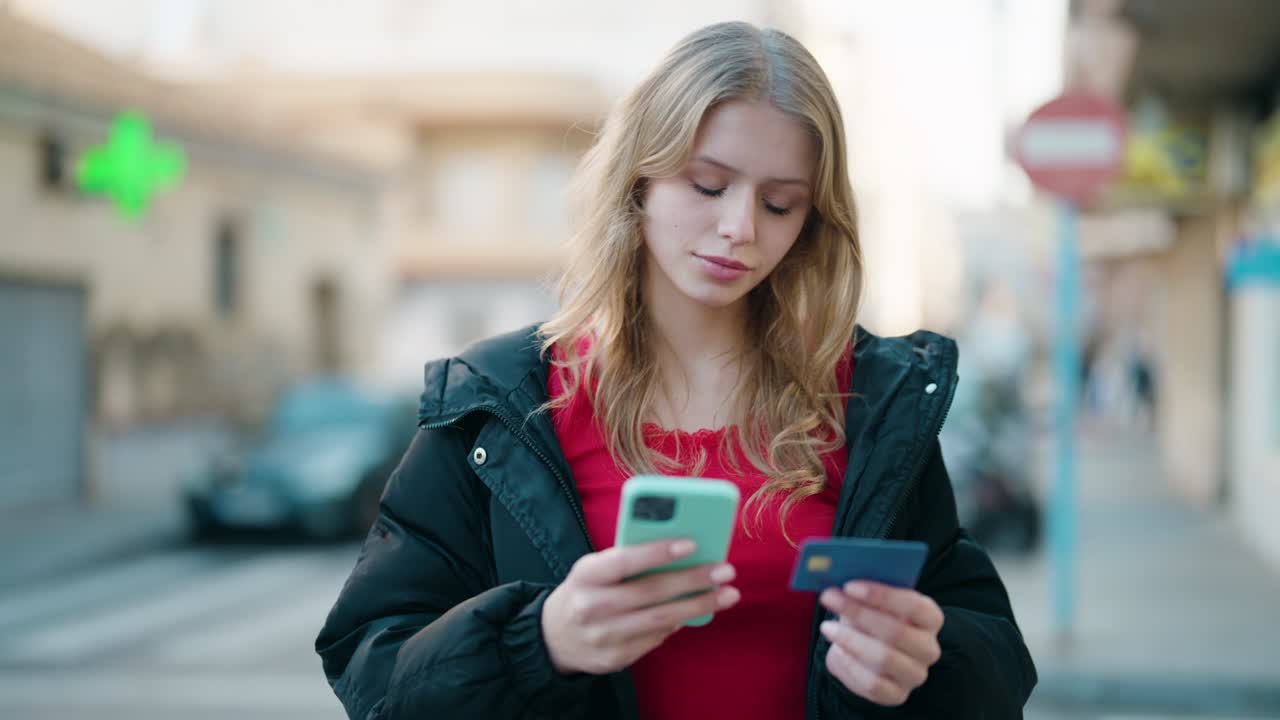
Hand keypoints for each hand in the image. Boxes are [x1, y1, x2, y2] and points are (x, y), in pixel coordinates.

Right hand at [541, 539, 739, 674]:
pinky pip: (656, 637)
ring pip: (660, 619)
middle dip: (693, 580)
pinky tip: (696, 610)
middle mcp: (591, 607)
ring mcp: (603, 636)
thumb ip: (627, 560)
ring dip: (698, 605)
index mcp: (585, 575)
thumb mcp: (594, 568)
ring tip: (727, 594)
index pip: (624, 561)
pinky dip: (678, 622)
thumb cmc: (586, 590)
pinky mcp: (615, 658)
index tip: (692, 543)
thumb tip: (681, 554)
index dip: (658, 552)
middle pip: (650, 592)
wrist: (553, 637)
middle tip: (725, 570)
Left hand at [819, 581, 943, 706]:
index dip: (882, 595)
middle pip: (897, 631)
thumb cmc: (873, 616)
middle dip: (858, 613)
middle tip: (829, 599)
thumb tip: (842, 585)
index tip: (849, 586)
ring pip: (884, 658)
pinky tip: (835, 651)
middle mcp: (928, 648)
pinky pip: (872, 683)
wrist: (870, 649)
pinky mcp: (897, 695)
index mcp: (930, 618)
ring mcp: (915, 674)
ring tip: (828, 627)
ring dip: (850, 640)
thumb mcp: (873, 599)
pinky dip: (849, 665)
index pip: (915, 606)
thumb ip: (865, 591)